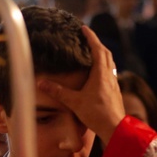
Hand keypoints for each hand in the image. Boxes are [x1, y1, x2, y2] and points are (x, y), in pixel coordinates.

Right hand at [37, 26, 124, 144]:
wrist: (115, 128)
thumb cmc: (96, 114)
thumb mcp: (74, 102)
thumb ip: (58, 92)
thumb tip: (41, 82)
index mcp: (101, 74)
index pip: (97, 49)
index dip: (91, 37)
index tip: (84, 28)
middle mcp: (110, 76)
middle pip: (106, 54)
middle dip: (97, 43)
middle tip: (88, 38)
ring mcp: (114, 84)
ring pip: (110, 63)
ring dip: (103, 54)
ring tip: (93, 52)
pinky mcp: (115, 92)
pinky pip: (111, 73)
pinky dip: (105, 66)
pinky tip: (99, 73)